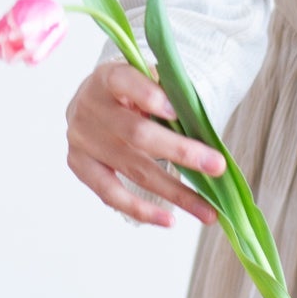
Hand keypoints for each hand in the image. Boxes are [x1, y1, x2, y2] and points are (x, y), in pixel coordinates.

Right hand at [65, 61, 225, 226]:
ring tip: (205, 210)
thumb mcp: (147, 82)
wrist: (94, 102)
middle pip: (136, 134)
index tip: (174, 110)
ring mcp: (81, 139)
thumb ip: (168, 96)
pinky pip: (111, 194)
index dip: (147, 94)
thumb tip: (203, 131)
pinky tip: (167, 219)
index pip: (124, 82)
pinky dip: (141, 209)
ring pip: (132, 169)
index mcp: (107, 78)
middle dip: (180, 152)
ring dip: (173, 192)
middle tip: (216, 167)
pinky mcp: (79, 165)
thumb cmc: (131, 93)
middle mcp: (89, 108)